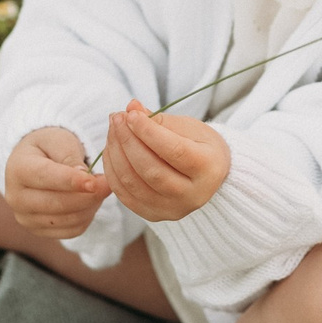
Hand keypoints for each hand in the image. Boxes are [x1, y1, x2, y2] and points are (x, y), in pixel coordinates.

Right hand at [5, 127, 113, 238]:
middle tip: (108, 183)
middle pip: (57, 203)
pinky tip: (90, 201)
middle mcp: (16, 198)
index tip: (94, 182)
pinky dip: (87, 217)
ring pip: (68, 220)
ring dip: (91, 205)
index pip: (45, 177)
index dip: (71, 181)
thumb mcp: (59, 140)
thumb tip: (83, 176)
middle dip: (88, 195)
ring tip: (99, 188)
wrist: (35, 162)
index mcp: (18, 169)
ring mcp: (26, 218)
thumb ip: (69, 155)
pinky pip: (72, 231)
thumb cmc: (49, 147)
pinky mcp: (39, 231)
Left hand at [101, 103, 230, 222]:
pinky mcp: (154, 216)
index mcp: (208, 169)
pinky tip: (112, 151)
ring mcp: (173, 209)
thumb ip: (159, 119)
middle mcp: (193, 195)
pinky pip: (124, 195)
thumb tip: (132, 107)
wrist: (209, 176)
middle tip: (117, 119)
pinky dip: (113, 171)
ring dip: (115, 154)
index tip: (131, 114)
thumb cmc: (200, 146)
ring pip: (133, 183)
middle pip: (151, 170)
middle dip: (127, 141)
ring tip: (113, 131)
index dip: (148, 132)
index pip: (173, 151)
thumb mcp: (189, 128)